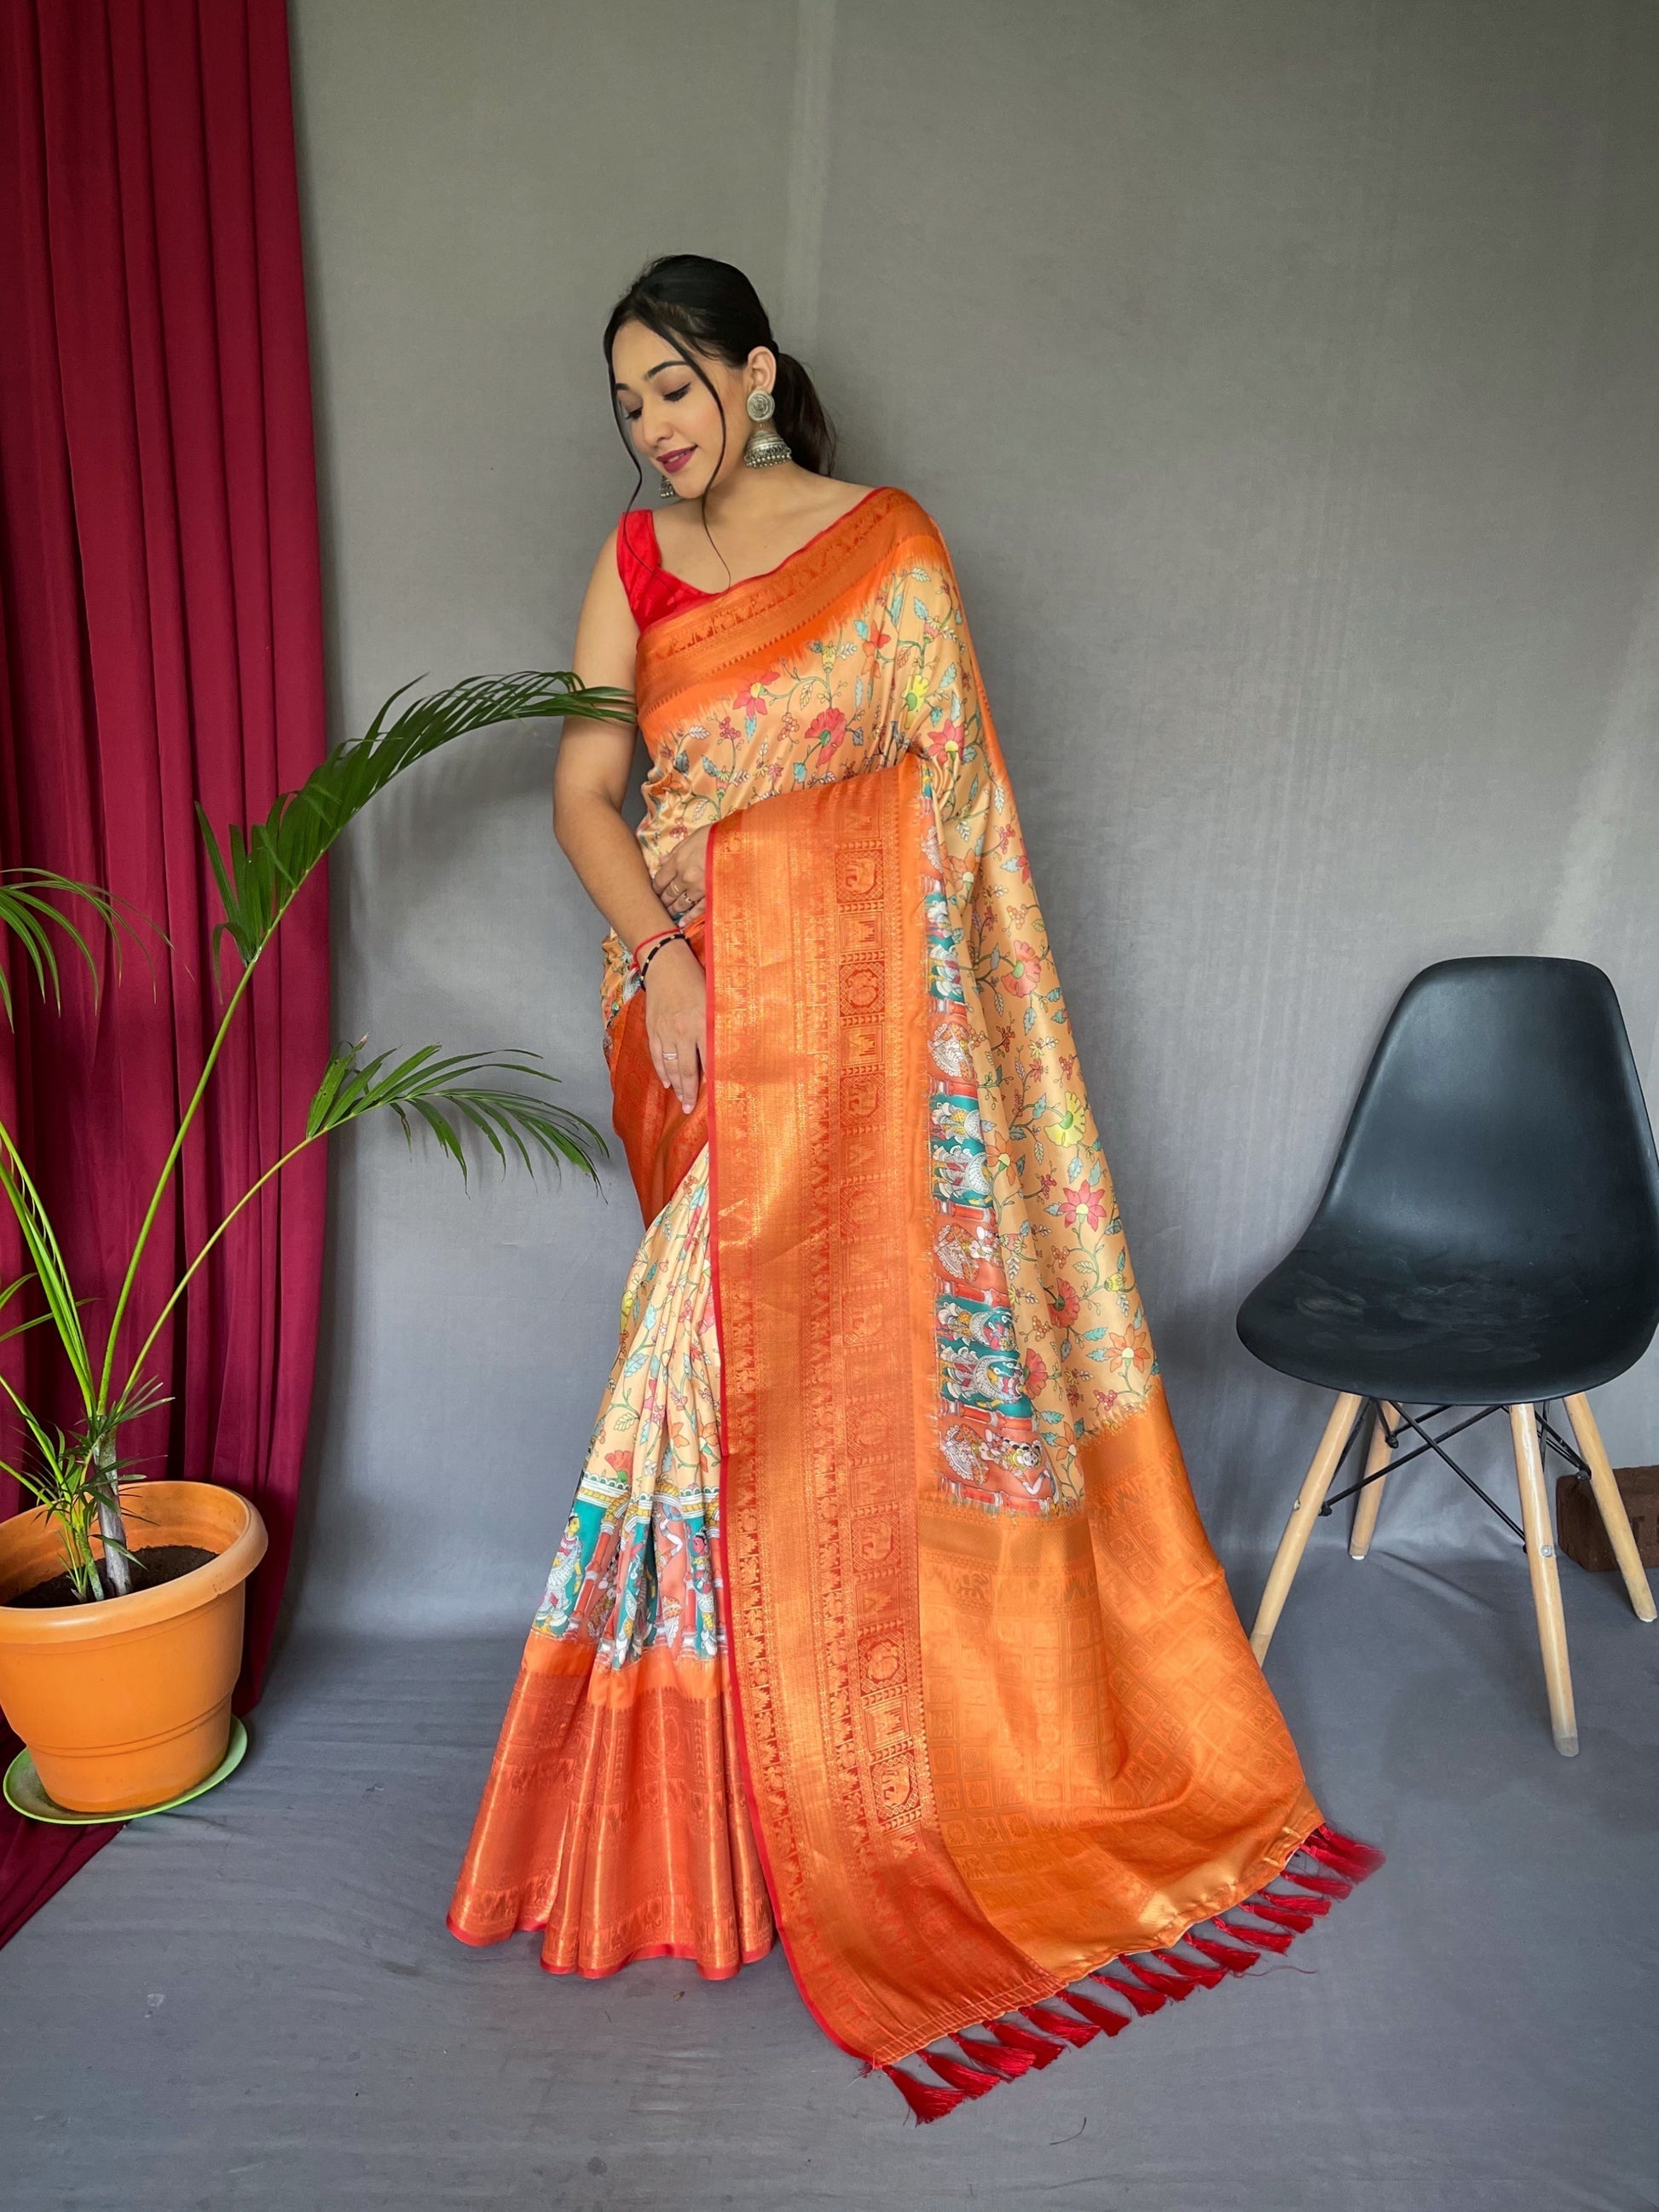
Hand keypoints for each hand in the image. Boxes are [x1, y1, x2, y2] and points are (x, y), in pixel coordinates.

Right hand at [644, 939, 704, 1112]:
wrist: (665, 964)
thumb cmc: (695, 978)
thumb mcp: (714, 999)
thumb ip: (719, 1024)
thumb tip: (730, 1047)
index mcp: (701, 1024)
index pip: (708, 1060)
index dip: (710, 1080)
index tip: (714, 1096)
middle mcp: (682, 1032)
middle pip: (687, 1069)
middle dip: (689, 1092)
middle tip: (689, 1109)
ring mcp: (665, 1032)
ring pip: (670, 1066)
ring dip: (676, 1085)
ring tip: (680, 1100)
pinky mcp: (653, 1029)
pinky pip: (657, 1056)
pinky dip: (662, 1070)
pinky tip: (666, 1081)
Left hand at [651, 828, 709, 921]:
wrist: (738, 843)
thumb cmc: (715, 837)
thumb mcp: (692, 838)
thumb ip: (675, 851)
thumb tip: (662, 860)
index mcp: (678, 861)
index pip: (660, 879)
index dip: (655, 887)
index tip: (654, 891)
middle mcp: (684, 877)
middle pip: (668, 893)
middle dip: (663, 900)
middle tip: (659, 905)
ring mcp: (697, 889)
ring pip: (680, 904)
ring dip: (673, 910)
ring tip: (669, 914)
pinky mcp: (711, 896)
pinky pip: (697, 910)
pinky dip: (689, 918)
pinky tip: (682, 923)